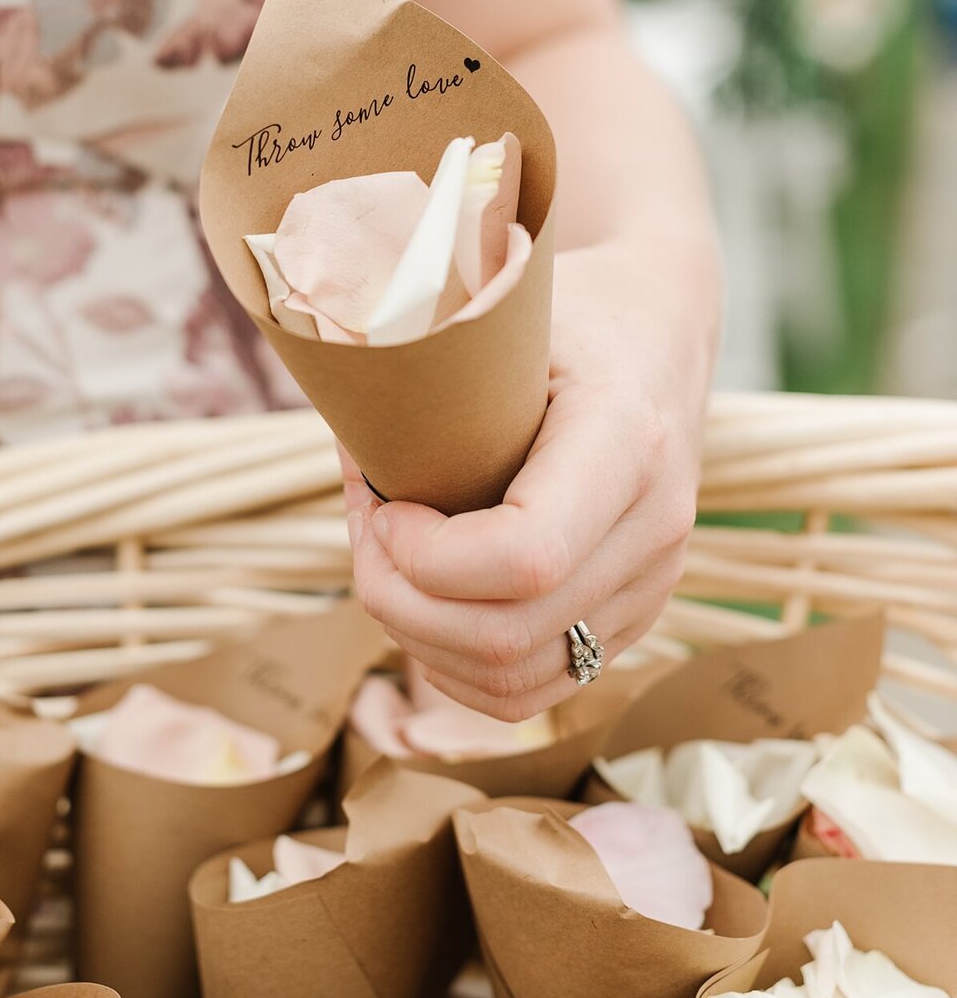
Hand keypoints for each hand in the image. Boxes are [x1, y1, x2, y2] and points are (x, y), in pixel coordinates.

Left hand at [342, 236, 716, 720]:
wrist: (659, 324)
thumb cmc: (564, 310)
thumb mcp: (503, 314)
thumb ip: (430, 372)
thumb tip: (337, 433)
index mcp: (628, 439)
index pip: (526, 556)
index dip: (427, 556)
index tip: (381, 503)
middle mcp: (656, 527)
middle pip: (507, 635)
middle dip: (399, 600)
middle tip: (364, 531)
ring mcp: (653, 583)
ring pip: (515, 681)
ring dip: (418, 638)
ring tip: (386, 563)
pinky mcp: (634, 616)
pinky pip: (537, 687)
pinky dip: (457, 665)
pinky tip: (424, 601)